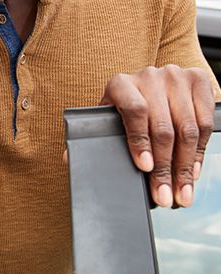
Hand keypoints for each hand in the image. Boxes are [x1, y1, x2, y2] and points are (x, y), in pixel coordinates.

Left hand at [100, 65, 214, 207]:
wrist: (149, 83)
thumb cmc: (125, 106)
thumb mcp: (107, 117)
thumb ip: (92, 136)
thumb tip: (68, 159)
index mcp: (120, 83)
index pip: (134, 111)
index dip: (139, 140)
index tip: (144, 167)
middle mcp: (149, 76)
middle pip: (163, 127)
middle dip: (165, 168)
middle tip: (164, 197)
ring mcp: (176, 76)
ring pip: (187, 128)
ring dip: (186, 167)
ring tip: (182, 193)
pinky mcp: (199, 81)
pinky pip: (204, 122)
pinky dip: (201, 151)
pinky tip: (194, 171)